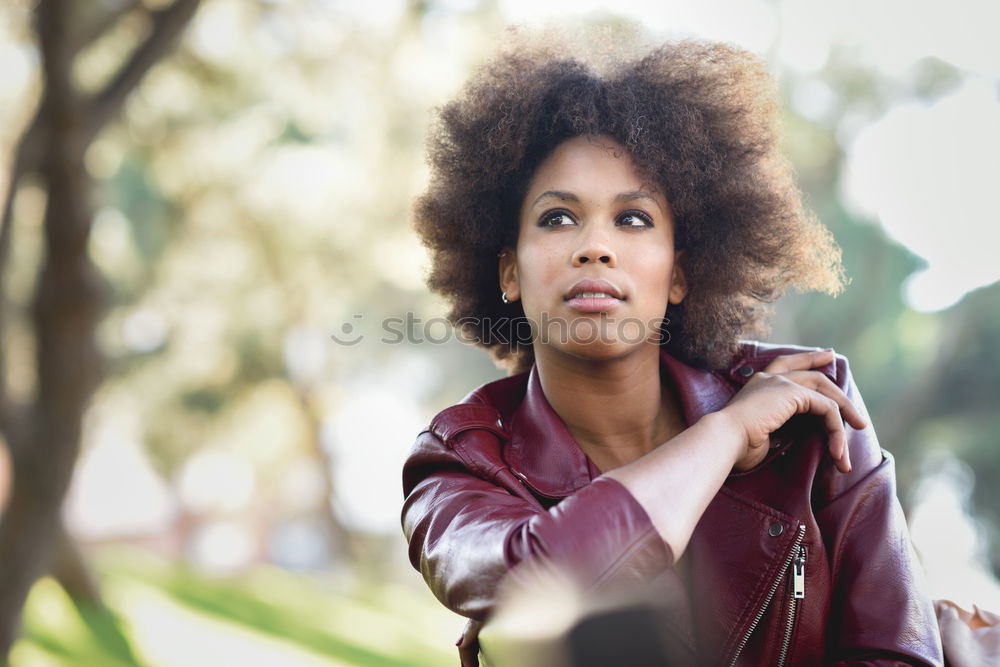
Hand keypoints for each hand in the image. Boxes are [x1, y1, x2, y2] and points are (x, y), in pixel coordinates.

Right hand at [719, 349, 866, 472]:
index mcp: (756, 385)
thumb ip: (774, 424)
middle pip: (811, 374)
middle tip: (855, 406)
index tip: (827, 355)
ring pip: (825, 393)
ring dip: (844, 415)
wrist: (724, 437)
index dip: (807, 359)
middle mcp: (768, 379)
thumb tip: (788, 437)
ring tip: (855, 437)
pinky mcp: (793, 393)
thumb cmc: (733, 443)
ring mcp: (780, 383)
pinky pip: (826, 408)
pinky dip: (836, 429)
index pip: (784, 364)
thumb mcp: (758, 430)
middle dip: (837, 389)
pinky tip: (838, 449)